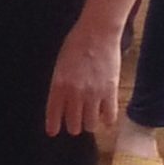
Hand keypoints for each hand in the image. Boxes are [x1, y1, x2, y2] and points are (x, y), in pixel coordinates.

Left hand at [45, 14, 123, 137]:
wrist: (97, 32)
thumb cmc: (77, 43)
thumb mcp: (60, 64)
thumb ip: (60, 84)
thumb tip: (62, 102)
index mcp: (58, 85)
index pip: (53, 113)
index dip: (53, 125)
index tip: (53, 132)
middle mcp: (74, 93)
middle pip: (73, 124)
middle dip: (74, 125)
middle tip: (76, 122)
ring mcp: (93, 94)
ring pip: (91, 125)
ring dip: (90, 124)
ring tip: (92, 118)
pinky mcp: (110, 92)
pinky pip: (109, 117)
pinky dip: (107, 120)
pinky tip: (106, 117)